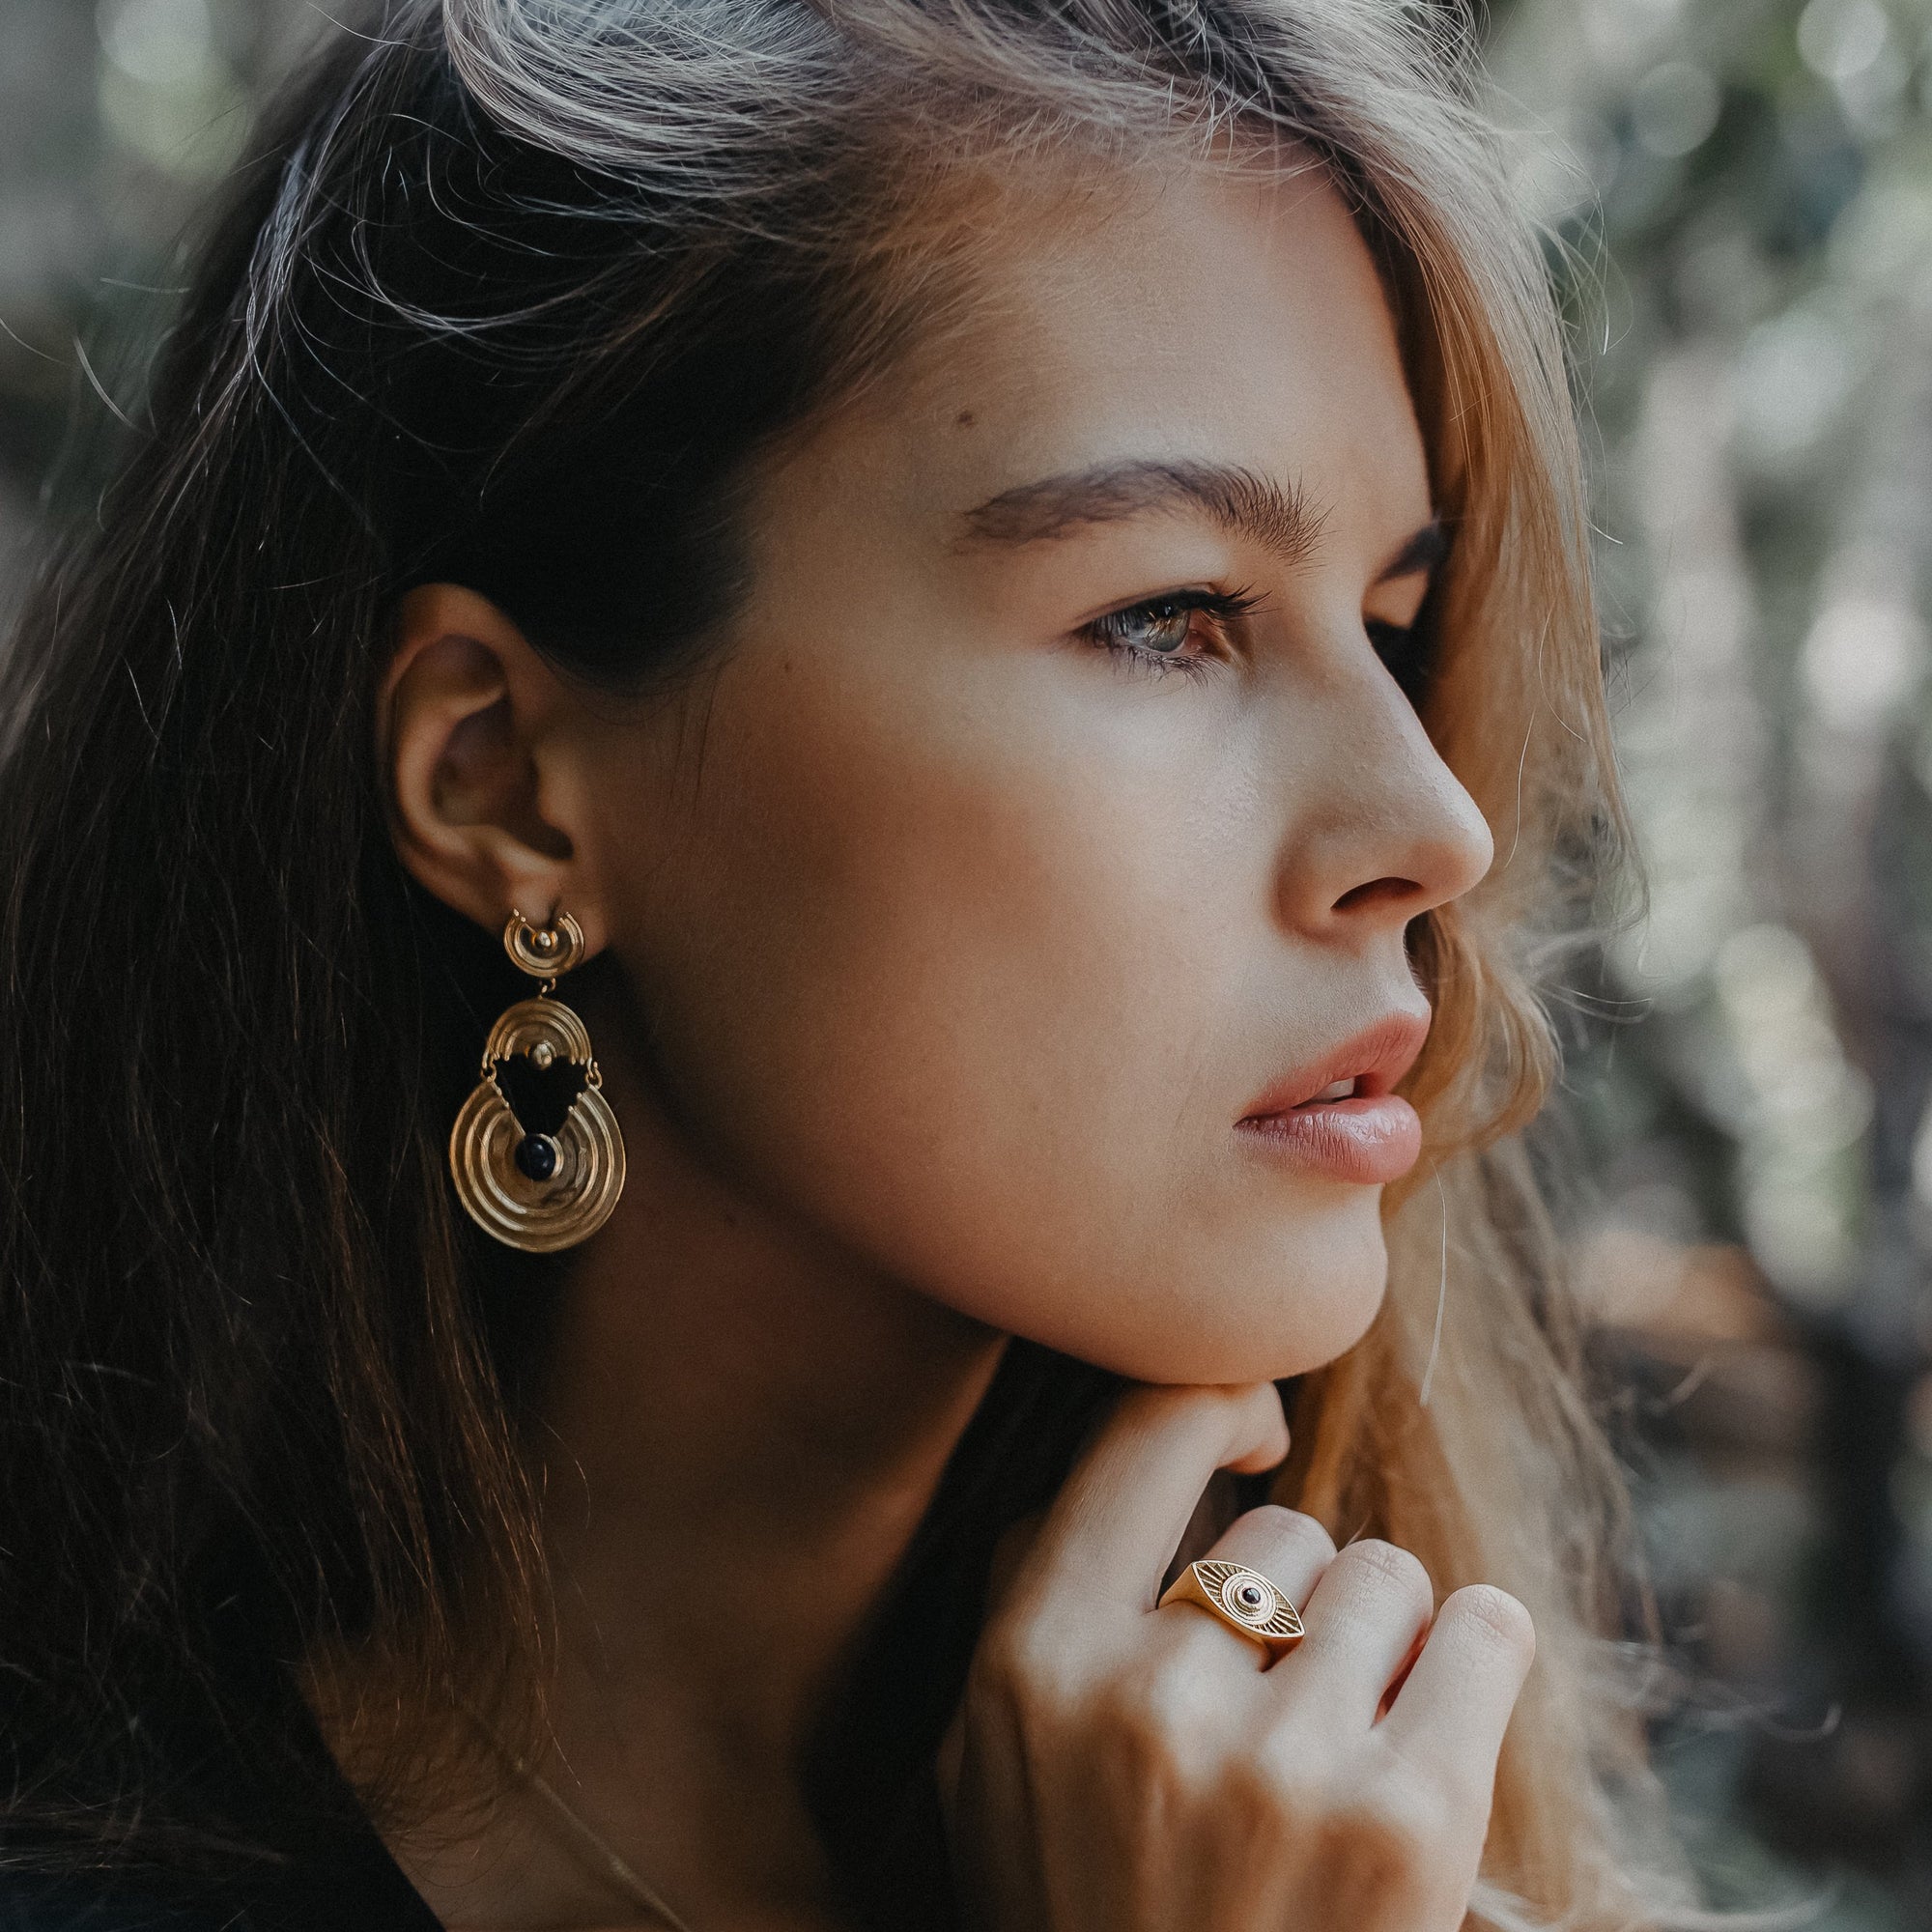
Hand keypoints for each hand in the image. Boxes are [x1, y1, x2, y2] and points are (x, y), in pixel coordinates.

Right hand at [942, 1383, 1533, 1930]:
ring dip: (1388, 1643)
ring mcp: (1279, 1764)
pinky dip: (1482, 1657)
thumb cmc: (1091, 1924)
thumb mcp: (996, 1772)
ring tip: (1351, 1742)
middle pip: (1286, 1530)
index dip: (1214, 1402)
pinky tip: (1449, 1717)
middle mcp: (1147, 1698)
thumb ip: (1036, 1610)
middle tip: (1285, 1705)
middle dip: (1299, 1599)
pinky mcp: (1408, 1826)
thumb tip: (1149, 1457)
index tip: (1251, 1439)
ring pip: (1387, 1577)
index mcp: (1029, 1665)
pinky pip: (1488, 1632)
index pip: (1140, 1429)